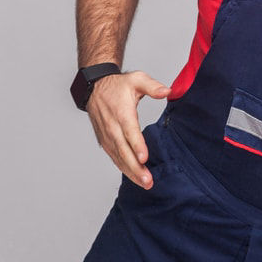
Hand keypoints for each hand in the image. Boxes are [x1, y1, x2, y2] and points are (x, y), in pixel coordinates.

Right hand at [85, 70, 170, 189]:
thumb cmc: (118, 85)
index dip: (136, 145)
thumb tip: (167, 91)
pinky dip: (124, 169)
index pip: (129, 131)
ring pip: (118, 157)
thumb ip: (152, 86)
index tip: (144, 158)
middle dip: (135, 167)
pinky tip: (135, 178)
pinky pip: (114, 158)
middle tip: (148, 180)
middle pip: (123, 150)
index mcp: (121, 112)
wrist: (94, 88)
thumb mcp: (136, 79)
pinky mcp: (105, 142)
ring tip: (145, 183)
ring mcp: (107, 136)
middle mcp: (112, 127)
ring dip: (131, 172)